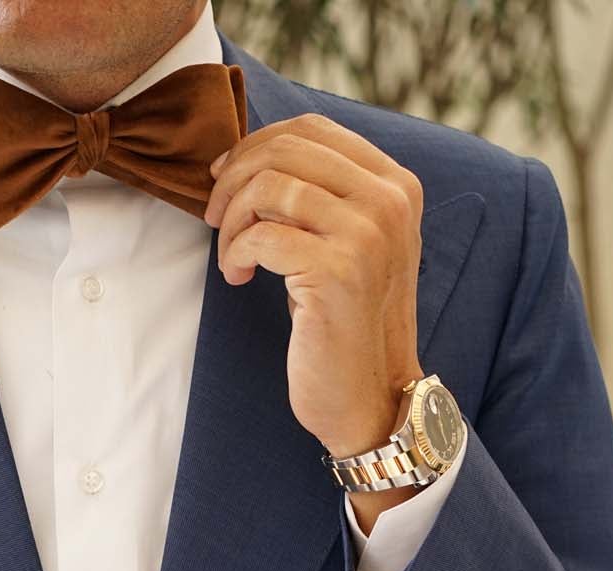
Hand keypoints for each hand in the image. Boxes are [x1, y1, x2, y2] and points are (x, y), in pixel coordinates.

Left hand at [204, 114, 424, 459]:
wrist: (371, 397)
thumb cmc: (347, 324)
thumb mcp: (347, 245)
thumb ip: (321, 196)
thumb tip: (249, 156)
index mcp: (396, 185)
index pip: (312, 130)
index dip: (256, 146)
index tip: (226, 180)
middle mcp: (389, 201)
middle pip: (285, 150)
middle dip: (234, 180)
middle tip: (216, 219)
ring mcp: (367, 234)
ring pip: (269, 186)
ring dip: (232, 221)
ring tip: (233, 257)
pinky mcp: (337, 271)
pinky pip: (261, 235)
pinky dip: (236, 253)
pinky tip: (239, 277)